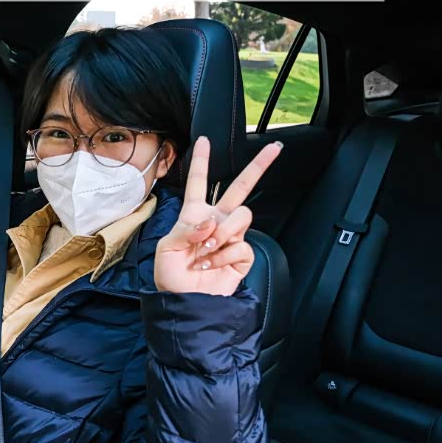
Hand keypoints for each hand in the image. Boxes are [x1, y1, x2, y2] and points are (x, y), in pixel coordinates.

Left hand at [155, 136, 281, 295]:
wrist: (185, 302)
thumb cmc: (171, 276)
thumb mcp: (167, 249)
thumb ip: (187, 230)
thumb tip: (211, 221)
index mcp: (194, 215)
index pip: (199, 182)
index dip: (201, 161)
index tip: (205, 140)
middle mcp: (216, 222)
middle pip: (241, 188)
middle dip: (258, 167)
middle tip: (274, 148)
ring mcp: (231, 238)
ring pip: (242, 216)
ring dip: (224, 232)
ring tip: (208, 250)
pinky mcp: (242, 256)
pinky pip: (242, 245)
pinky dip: (225, 257)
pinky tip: (213, 266)